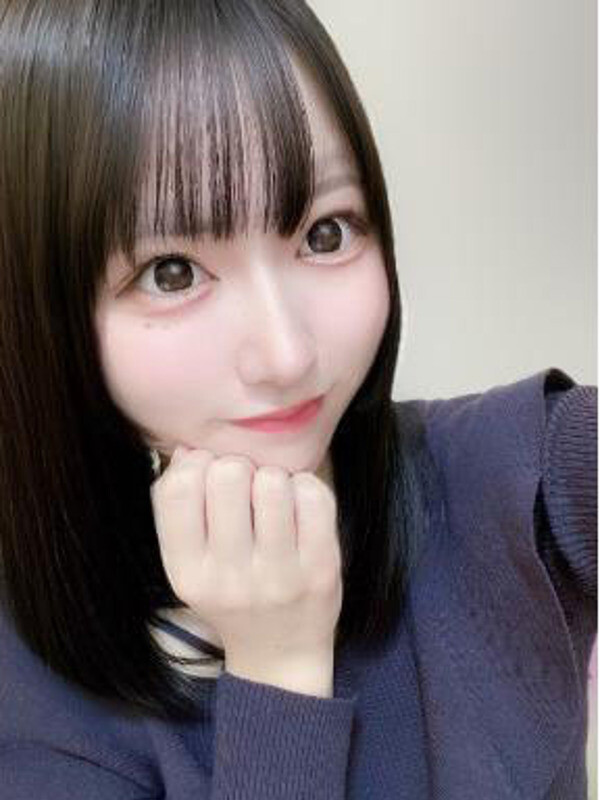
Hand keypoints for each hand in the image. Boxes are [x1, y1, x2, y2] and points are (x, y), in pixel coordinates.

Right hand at [150, 447, 342, 695]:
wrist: (280, 654)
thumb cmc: (232, 595)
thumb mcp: (190, 564)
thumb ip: (179, 509)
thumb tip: (189, 449)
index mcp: (188, 572)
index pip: (178, 489)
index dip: (196, 464)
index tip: (209, 474)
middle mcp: (229, 578)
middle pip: (227, 475)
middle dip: (237, 466)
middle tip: (246, 486)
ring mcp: (277, 576)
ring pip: (272, 482)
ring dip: (273, 476)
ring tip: (273, 497)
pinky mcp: (320, 571)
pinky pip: (313, 496)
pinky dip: (305, 485)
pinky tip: (299, 503)